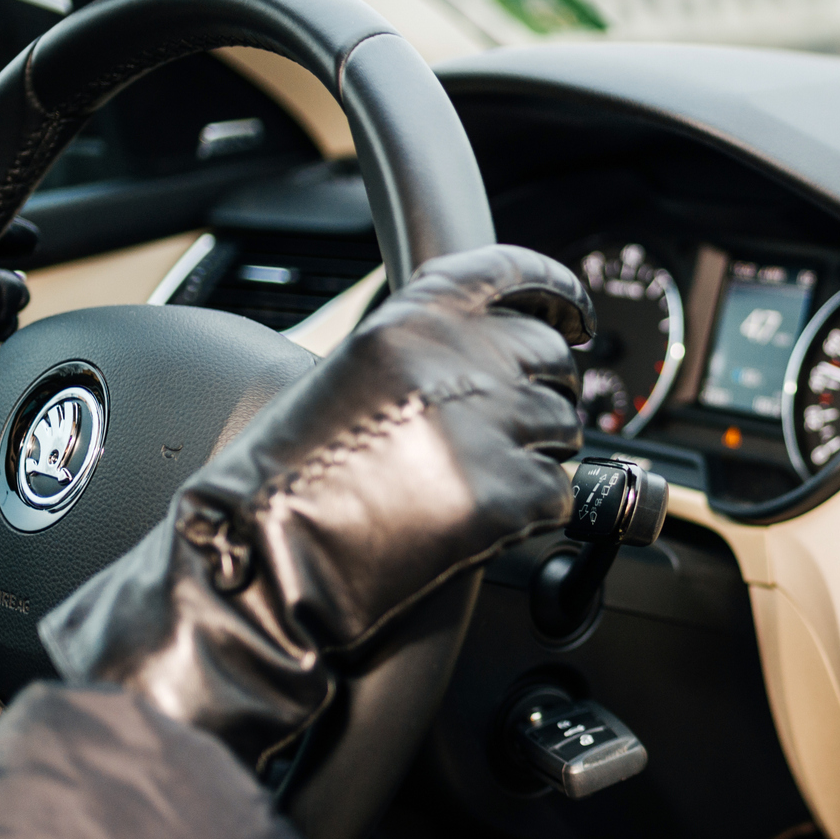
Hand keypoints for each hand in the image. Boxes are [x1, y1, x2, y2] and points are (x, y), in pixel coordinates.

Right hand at [40, 245, 593, 766]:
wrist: (262, 562)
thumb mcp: (347, 378)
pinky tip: (486, 522)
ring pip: (563, 427)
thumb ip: (422, 355)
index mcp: (410, 323)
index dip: (558, 293)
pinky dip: (536, 511)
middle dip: (544, 393)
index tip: (576, 315)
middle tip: (514, 430)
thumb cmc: (285, 482)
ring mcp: (485, 428)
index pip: (511, 275)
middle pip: (549, 358)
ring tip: (478, 483)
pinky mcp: (507, 496)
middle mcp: (454, 362)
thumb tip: (494, 359)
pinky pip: (560, 492)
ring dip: (538, 454)